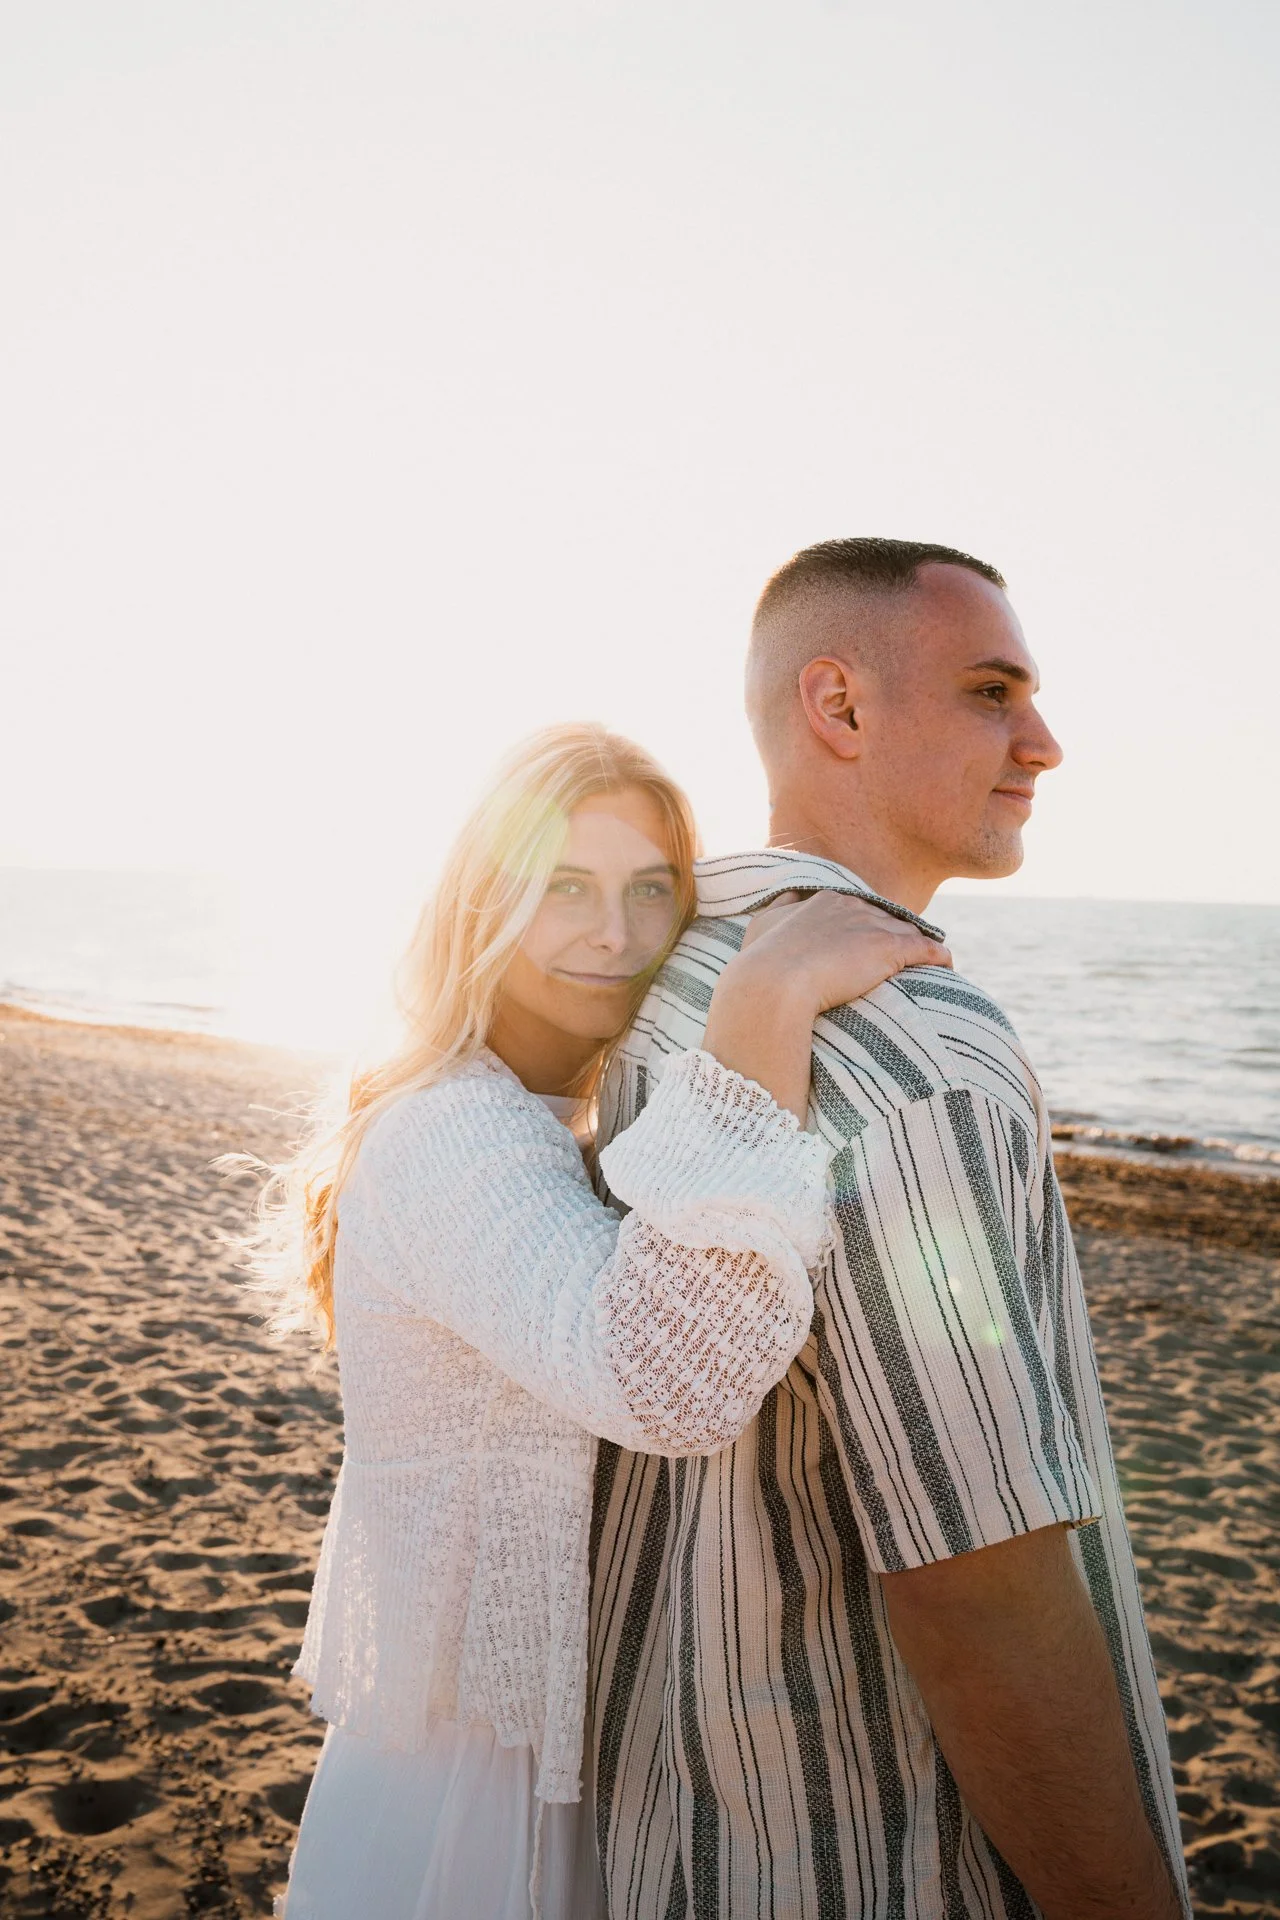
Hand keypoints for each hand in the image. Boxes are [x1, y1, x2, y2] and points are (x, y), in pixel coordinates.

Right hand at [736, 890, 950, 1016]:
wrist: (773, 983)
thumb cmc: (763, 961)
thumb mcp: (763, 925)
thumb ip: (778, 908)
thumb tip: (788, 897)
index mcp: (825, 900)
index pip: (859, 907)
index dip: (869, 924)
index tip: (872, 939)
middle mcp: (852, 907)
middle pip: (887, 917)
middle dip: (898, 933)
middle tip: (906, 952)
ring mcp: (872, 927)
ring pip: (909, 931)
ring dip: (921, 945)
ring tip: (932, 961)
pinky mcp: (888, 950)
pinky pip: (926, 950)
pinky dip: (939, 957)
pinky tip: (948, 966)